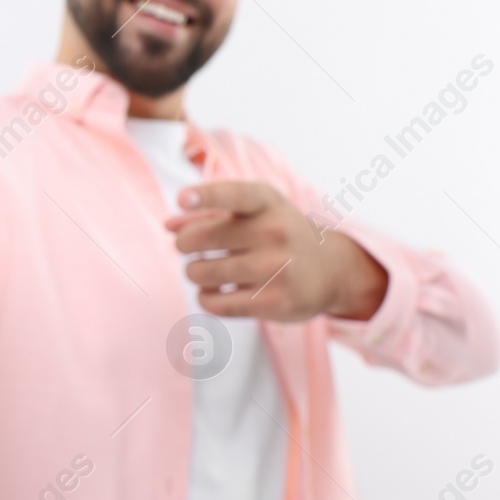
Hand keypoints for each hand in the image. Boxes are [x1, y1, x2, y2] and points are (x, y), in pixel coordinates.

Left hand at [163, 180, 387, 321]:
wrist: (331, 269)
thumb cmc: (278, 233)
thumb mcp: (253, 213)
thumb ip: (209, 213)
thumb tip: (168, 225)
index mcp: (267, 202)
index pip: (234, 195)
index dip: (205, 196)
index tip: (182, 199)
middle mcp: (275, 232)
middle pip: (200, 238)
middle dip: (183, 244)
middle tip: (187, 247)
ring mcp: (277, 268)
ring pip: (202, 272)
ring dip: (193, 272)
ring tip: (202, 270)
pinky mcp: (275, 302)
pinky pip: (216, 303)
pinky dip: (204, 298)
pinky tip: (211, 292)